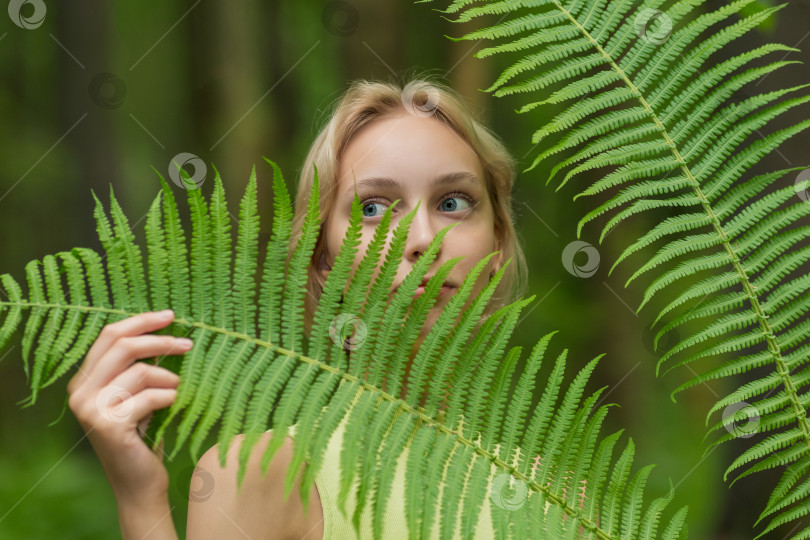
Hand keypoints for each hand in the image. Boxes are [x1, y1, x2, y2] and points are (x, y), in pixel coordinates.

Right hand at [67, 310, 192, 504]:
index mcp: (83, 381)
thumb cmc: (144, 435)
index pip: (110, 335)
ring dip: (169, 378)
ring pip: (141, 371)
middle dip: (160, 340)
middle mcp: (80, 393)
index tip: (170, 315)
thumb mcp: (137, 394)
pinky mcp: (109, 425)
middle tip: (189, 344)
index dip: (141, 321)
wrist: (139, 483)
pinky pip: (150, 396)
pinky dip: (169, 397)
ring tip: (177, 391)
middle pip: (124, 346)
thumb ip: (138, 366)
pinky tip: (173, 405)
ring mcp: (91, 410)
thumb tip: (165, 329)